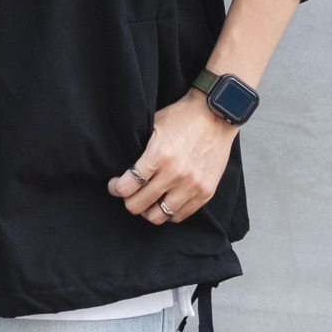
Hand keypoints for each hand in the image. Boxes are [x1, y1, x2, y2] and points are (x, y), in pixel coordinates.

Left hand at [107, 88, 240, 224]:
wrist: (216, 115)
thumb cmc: (183, 118)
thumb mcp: (153, 126)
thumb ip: (140, 150)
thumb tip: (124, 170)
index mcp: (158, 156)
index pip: (127, 186)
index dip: (115, 188)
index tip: (115, 186)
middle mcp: (175, 174)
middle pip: (139, 205)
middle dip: (128, 201)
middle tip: (128, 194)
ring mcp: (192, 186)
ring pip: (159, 216)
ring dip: (148, 210)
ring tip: (147, 201)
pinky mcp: (206, 192)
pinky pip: (181, 215)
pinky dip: (169, 212)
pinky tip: (164, 201)